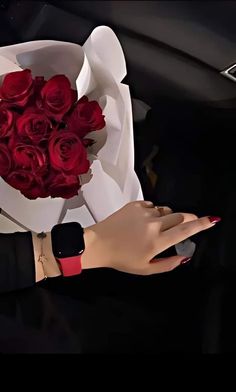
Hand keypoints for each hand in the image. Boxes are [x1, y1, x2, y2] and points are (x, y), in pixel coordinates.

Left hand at [82, 201, 220, 274]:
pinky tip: (143, 222)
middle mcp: (153, 224)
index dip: (201, 224)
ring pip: (166, 210)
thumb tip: (184, 257)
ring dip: (167, 217)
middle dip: (186, 219)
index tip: (211, 220)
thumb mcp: (146, 269)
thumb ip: (168, 264)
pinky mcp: (135, 205)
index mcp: (158, 241)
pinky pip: (152, 206)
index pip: (186, 230)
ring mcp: (144, 213)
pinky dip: (152, 212)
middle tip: (184, 224)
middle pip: (180, 216)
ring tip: (155, 227)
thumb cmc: (121, 259)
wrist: (99, 244)